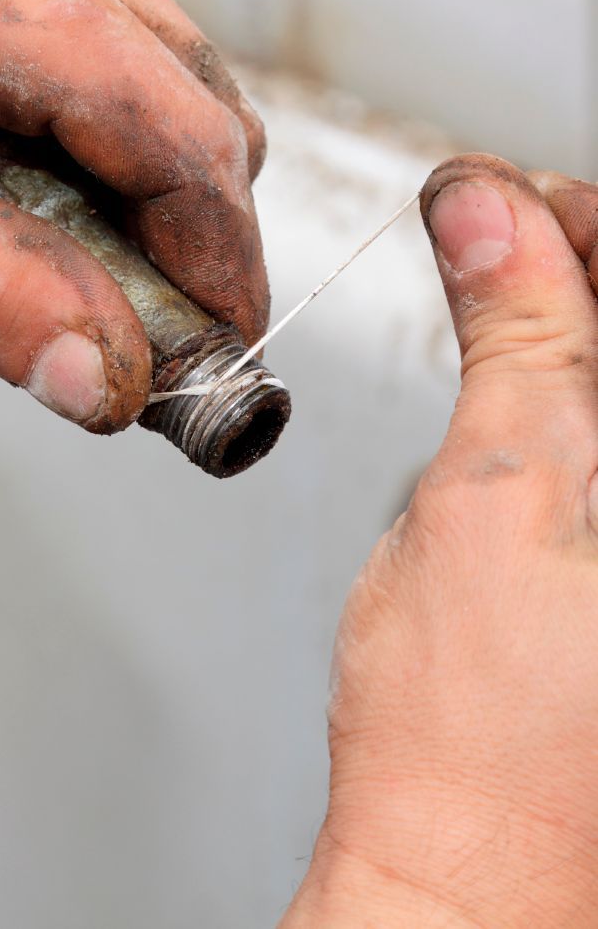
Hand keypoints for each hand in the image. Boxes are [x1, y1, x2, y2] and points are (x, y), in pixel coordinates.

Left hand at [0, 0, 267, 430]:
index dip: (224, 270)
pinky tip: (47, 186)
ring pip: (180, 88)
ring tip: (76, 257)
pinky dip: (113, 146)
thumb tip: (106, 379)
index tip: (220, 359)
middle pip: (207, 118)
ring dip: (154, 196)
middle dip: (195, 240)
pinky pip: (129, 59)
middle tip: (143, 330)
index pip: (193, 151)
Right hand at [282, 156, 597, 926]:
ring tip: (494, 298)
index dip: (584, 216)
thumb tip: (486, 209)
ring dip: (569, 310)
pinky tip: (521, 373)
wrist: (470, 854)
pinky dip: (570, 373)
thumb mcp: (492, 489)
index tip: (504, 201)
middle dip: (576, 255)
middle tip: (488, 242)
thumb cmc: (477, 727)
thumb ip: (511, 334)